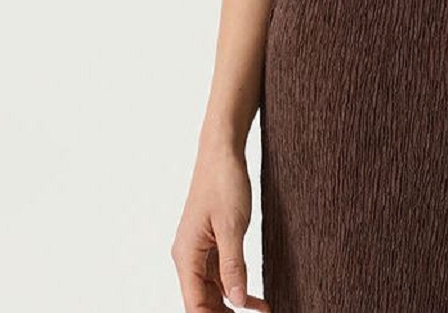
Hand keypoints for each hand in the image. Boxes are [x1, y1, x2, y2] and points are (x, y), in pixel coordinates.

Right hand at [170, 141, 270, 310]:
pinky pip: (221, 273)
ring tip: (261, 311)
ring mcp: (199, 250)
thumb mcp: (232, 226)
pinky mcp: (211, 242)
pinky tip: (255, 298)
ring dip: (234, 303)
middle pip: (202, 301)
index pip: (194, 304)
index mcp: (186, 255)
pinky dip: (237, 286)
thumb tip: (235, 301)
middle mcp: (188, 256)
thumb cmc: (223, 182)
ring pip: (213, 290)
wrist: (222, 151)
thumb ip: (233, 266)